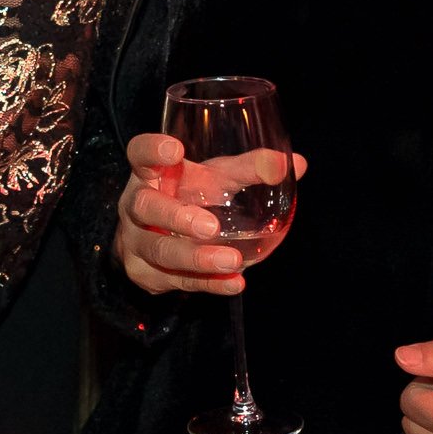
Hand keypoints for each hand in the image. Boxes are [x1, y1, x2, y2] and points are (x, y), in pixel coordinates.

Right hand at [110, 132, 299, 298]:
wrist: (153, 241)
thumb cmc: (187, 198)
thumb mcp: (214, 179)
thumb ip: (250, 169)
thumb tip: (296, 163)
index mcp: (150, 174)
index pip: (139, 154)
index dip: (151, 151)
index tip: (174, 150)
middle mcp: (136, 206)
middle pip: (144, 207)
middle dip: (176, 217)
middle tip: (211, 226)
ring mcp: (136, 243)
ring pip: (160, 251)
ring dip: (197, 258)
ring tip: (232, 260)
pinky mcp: (145, 275)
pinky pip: (176, 281)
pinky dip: (208, 283)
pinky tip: (234, 283)